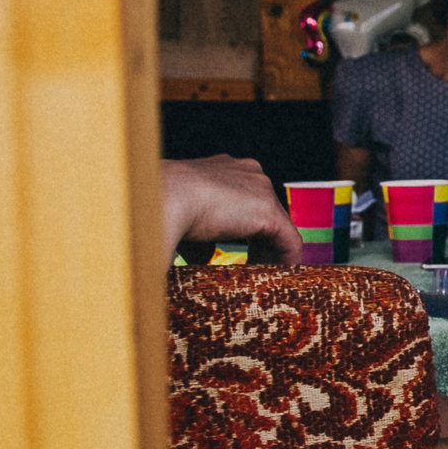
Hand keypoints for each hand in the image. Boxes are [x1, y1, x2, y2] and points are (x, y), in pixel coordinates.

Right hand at [162, 155, 300, 263]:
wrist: (159, 198)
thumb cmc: (158, 208)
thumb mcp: (181, 219)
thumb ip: (200, 238)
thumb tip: (205, 257)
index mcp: (223, 169)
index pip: (244, 201)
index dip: (244, 231)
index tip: (238, 254)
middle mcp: (247, 173)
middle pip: (263, 213)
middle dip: (258, 243)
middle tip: (251, 269)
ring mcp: (261, 189)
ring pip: (277, 227)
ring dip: (270, 253)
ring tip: (260, 276)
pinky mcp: (268, 212)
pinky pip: (289, 241)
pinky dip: (287, 261)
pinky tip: (278, 278)